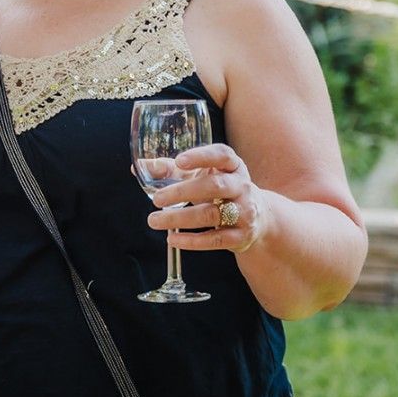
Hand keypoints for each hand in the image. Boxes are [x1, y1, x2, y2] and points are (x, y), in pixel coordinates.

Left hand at [147, 143, 267, 253]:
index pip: (222, 155)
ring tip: (154, 220)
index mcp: (233, 166)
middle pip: (215, 186)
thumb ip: (172, 170)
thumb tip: (139, 167)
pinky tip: (172, 239)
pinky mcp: (241, 236)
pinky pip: (215, 239)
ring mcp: (244, 212)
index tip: (179, 161)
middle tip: (157, 199)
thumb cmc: (221, 192)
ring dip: (180, 218)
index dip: (201, 157)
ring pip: (211, 214)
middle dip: (183, 192)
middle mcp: (242, 187)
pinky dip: (192, 241)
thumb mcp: (203, 176)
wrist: (258, 219)